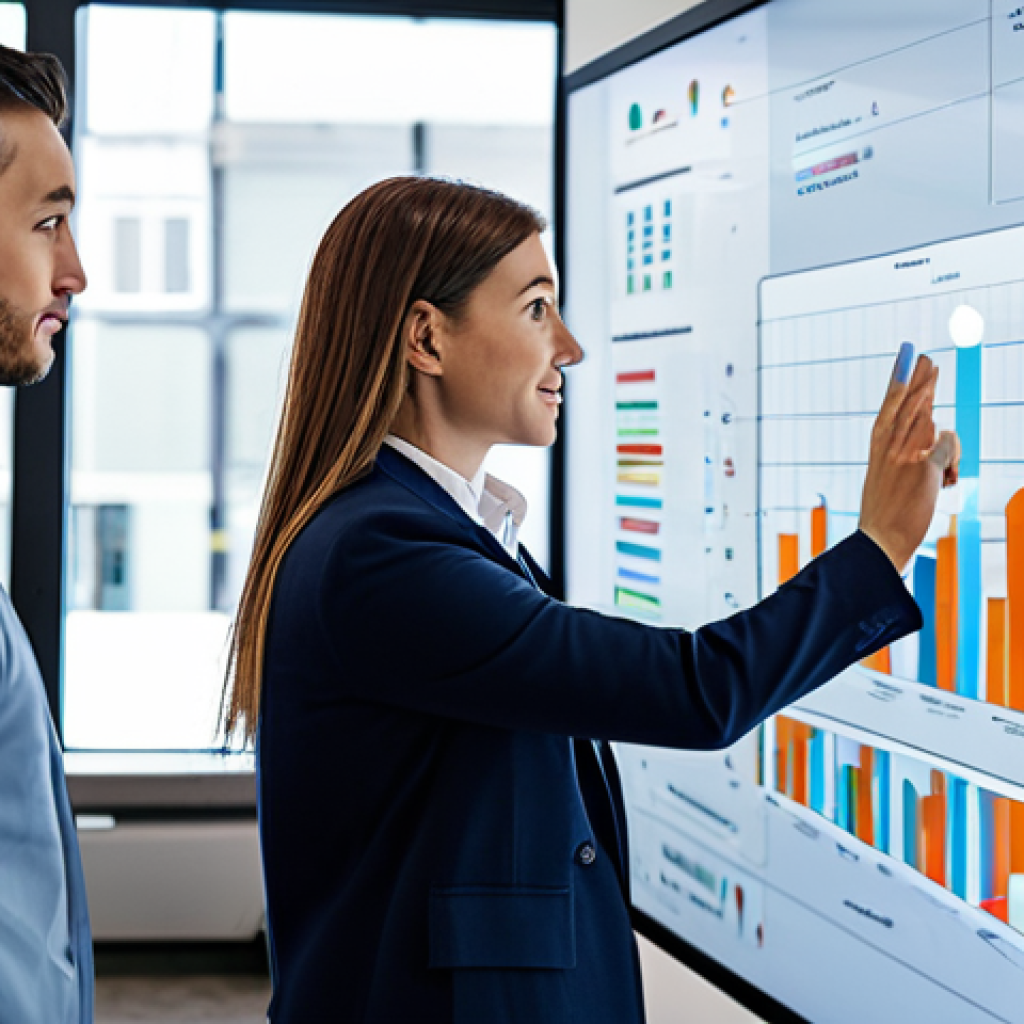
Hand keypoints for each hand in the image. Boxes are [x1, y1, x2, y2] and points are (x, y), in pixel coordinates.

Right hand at [858, 344, 960, 572]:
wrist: (881, 539)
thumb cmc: (887, 511)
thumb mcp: (889, 475)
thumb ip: (909, 449)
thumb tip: (934, 428)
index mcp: (878, 447)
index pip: (889, 407)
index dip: (898, 380)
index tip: (905, 358)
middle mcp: (889, 447)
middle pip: (906, 403)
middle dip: (916, 376)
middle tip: (925, 355)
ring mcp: (905, 455)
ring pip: (925, 415)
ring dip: (929, 391)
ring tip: (933, 368)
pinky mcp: (924, 468)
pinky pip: (947, 445)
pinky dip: (952, 456)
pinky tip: (948, 477)